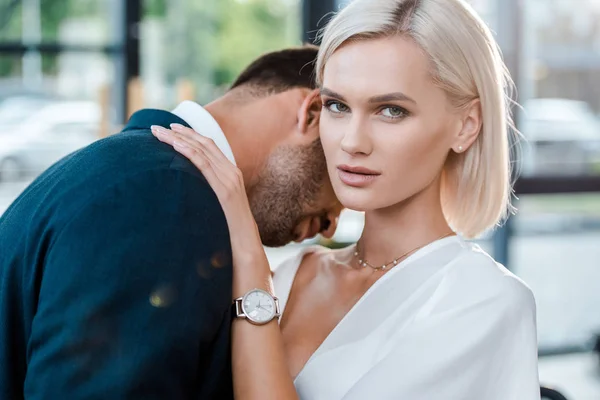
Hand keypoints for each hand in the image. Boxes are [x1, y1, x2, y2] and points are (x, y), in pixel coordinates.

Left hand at [150, 124, 258, 244]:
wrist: (246, 243)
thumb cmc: (230, 228)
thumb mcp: (219, 204)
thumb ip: (210, 191)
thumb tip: (189, 189)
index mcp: (231, 173)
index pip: (209, 146)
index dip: (190, 134)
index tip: (171, 128)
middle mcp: (232, 171)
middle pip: (204, 143)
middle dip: (180, 132)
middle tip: (156, 127)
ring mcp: (230, 179)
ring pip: (202, 150)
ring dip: (178, 139)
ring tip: (158, 133)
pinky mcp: (225, 189)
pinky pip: (205, 165)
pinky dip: (189, 152)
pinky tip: (175, 145)